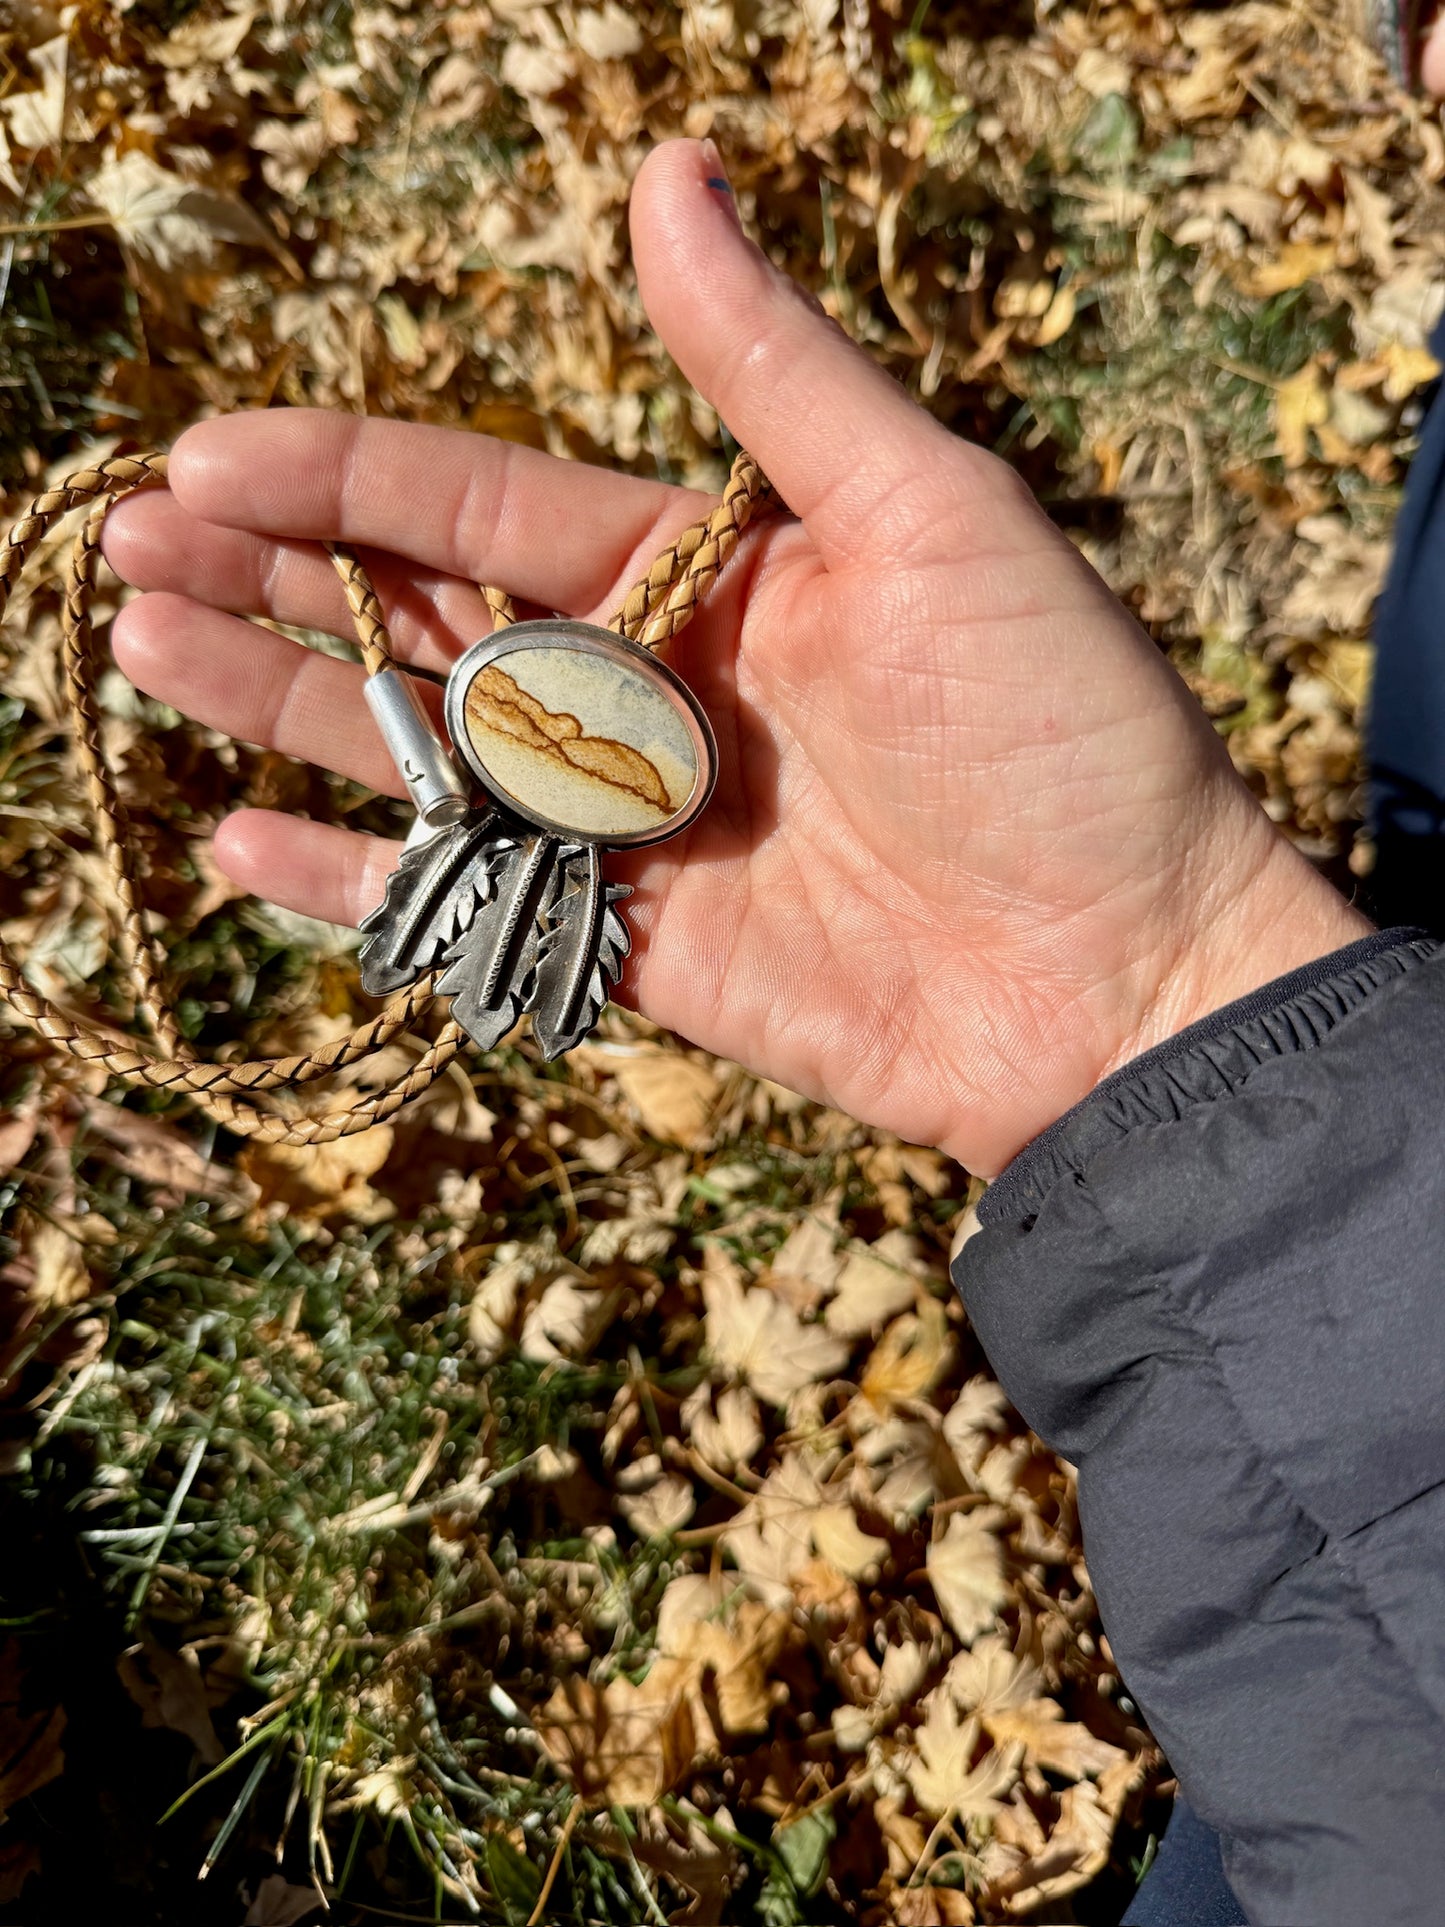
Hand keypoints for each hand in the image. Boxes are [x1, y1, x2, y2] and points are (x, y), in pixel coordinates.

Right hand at [102, 139, 1366, 1174]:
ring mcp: (634, 827)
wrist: (1127, 969)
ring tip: (145, 645)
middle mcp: (650, 690)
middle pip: (423, 618)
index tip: (210, 451)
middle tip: (133, 542)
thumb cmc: (1058, 728)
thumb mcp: (928, 515)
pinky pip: (471, 909)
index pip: (485, 502)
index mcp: (704, 568)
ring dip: (283, 704)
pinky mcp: (637, 953)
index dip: (345, 474)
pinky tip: (245, 844)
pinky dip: (362, 885)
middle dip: (279, 575)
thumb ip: (774, 374)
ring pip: (423, 754)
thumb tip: (666, 167)